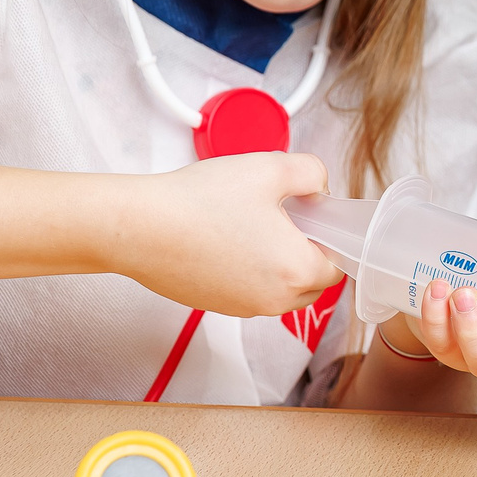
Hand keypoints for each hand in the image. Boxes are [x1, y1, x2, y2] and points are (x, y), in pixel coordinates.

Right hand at [118, 151, 344, 317]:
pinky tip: (224, 238)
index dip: (328, 239)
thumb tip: (319, 188)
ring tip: (248, 225)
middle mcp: (274, 300)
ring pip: (279, 290)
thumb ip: (311, 173)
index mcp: (297, 271)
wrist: (139, 227)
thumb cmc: (200, 201)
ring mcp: (243, 308)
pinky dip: (247, 271)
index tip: (310, 217)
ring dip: (275, 264)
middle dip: (305, 254)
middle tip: (281, 218)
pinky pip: (248, 292)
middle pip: (311, 284)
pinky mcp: (216, 306)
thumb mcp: (270, 168)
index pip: (336, 268)